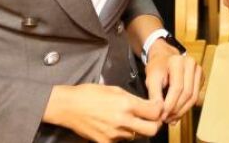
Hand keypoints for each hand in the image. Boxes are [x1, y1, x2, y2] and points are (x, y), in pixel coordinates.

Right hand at [43, 83, 161, 141]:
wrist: (69, 107)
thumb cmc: (90, 94)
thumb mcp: (115, 89)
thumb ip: (133, 99)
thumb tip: (148, 107)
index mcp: (126, 104)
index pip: (155, 112)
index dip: (159, 109)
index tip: (157, 108)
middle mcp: (123, 121)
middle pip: (152, 130)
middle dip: (155, 124)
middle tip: (151, 119)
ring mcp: (115, 134)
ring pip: (136, 135)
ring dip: (136, 129)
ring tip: (124, 118)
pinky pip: (121, 140)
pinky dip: (121, 134)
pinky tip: (112, 125)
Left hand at [144, 42, 201, 123]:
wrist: (164, 58)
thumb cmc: (157, 68)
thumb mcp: (151, 78)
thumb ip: (154, 94)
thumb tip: (159, 111)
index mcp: (177, 61)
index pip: (177, 87)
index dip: (170, 104)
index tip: (162, 115)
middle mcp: (191, 64)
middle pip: (187, 93)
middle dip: (176, 109)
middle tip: (166, 119)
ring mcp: (198, 70)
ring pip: (193, 97)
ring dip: (182, 111)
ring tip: (170, 118)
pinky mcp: (201, 78)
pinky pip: (196, 97)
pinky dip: (186, 107)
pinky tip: (176, 113)